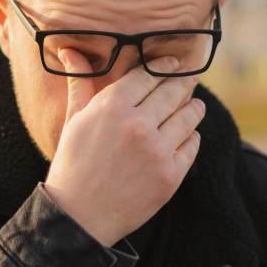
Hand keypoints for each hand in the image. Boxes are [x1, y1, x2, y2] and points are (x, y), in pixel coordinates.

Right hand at [43, 49, 204, 246]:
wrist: (79, 216)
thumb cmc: (73, 164)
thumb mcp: (73, 120)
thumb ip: (80, 83)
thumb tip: (69, 50)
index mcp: (111, 106)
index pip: (147, 75)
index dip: (163, 66)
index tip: (173, 63)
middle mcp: (137, 125)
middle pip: (172, 92)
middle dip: (184, 81)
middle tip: (191, 77)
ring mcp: (157, 151)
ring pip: (188, 117)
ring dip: (194, 107)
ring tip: (197, 105)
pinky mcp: (170, 175)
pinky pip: (191, 146)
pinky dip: (193, 138)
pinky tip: (191, 135)